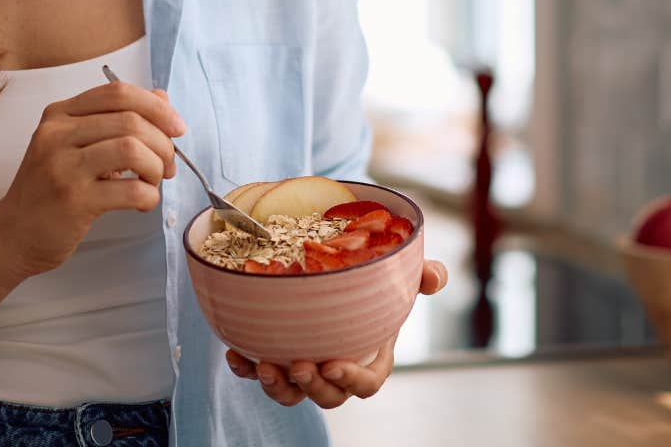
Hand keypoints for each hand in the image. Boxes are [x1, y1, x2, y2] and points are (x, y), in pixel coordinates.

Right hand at [0, 78, 183, 282]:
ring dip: (156, 167)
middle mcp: (57, 134)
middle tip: (167, 166)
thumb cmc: (48, 190)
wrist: (10, 235)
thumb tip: (162, 99)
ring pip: (133, 150)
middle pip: (131, 120)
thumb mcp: (74, 146)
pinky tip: (142, 203)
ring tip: (152, 182)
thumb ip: (115, 121)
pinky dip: (149, 196)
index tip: (176, 128)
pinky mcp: (74, 201)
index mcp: (59, 114)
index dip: (157, 106)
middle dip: (163, 143)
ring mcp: (63, 167)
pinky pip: (131, 190)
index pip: (118, 93)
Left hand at [225, 259, 448, 408]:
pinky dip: (246, 370)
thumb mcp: (402, 276)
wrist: (338, 274)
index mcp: (370, 357)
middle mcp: (336, 369)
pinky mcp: (277, 356)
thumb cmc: (376, 283)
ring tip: (263, 366)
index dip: (352, 381)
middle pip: (328, 396)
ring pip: (292, 394)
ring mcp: (305, 366)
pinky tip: (236, 355)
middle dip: (313, 388)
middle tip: (300, 367)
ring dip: (277, 387)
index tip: (335, 365)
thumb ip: (423, 276)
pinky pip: (259, 373)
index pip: (367, 383)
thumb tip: (435, 277)